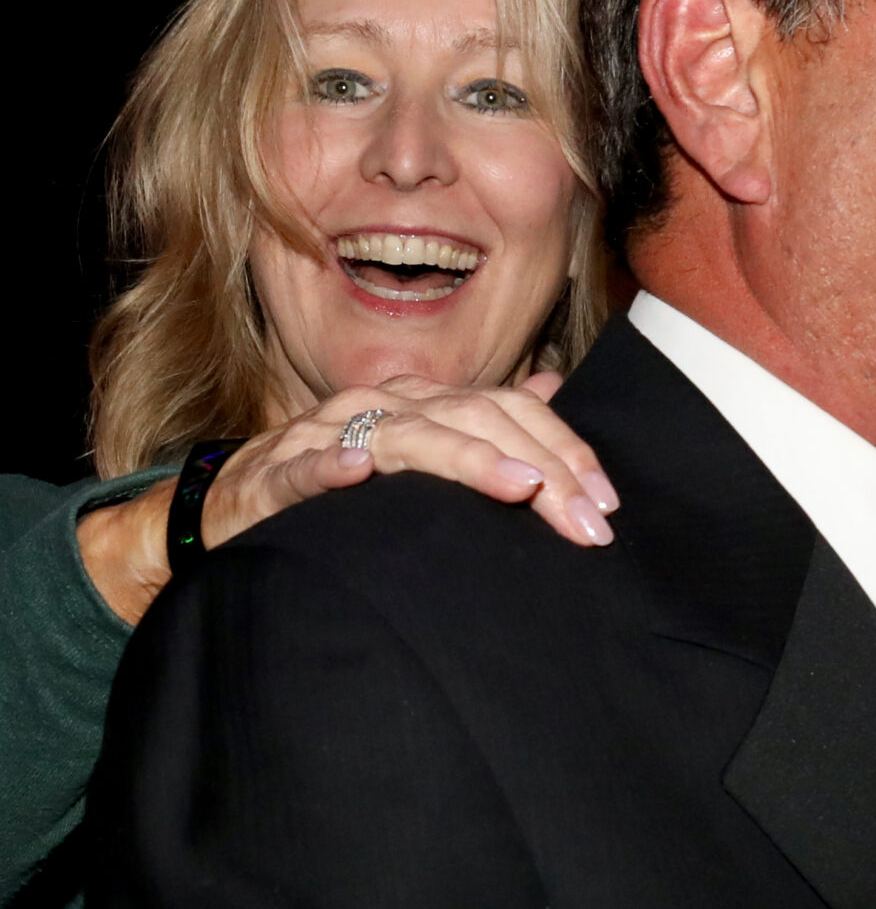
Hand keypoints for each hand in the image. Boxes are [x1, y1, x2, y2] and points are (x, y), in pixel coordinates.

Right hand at [78, 371, 618, 624]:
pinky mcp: (275, 475)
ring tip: (520, 488)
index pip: (507, 409)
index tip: (606, 503)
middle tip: (588, 522)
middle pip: (474, 419)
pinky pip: (305, 466)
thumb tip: (552, 386)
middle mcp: (381, 407)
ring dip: (467, 461)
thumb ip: (482, 424)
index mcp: (420, 404)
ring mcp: (326, 435)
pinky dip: (332, 467)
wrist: (234, 507)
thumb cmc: (340, 488)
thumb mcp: (421, 454)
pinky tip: (361, 476)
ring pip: (408, 435)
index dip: (564, 450)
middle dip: (542, 467)